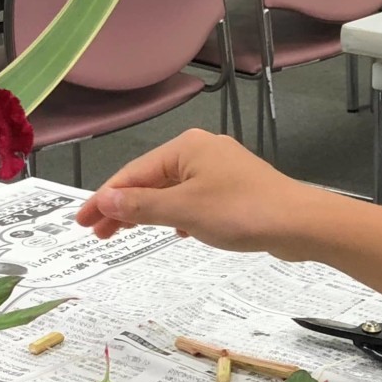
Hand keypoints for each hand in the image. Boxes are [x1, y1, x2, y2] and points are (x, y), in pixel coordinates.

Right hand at [74, 129, 331, 256]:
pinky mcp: (236, 189)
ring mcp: (221, 170)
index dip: (104, 199)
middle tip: (97, 233)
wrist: (299, 223)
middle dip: (123, 206)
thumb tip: (106, 200)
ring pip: (172, 191)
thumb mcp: (183, 210)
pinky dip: (177, 214)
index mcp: (186, 148)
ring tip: (125, 233)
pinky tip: (176, 232)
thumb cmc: (240, 211)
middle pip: (151, 180)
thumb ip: (142, 206)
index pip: (133, 173)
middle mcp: (202, 151)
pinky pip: (194, 199)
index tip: (82, 222)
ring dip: (148, 212)